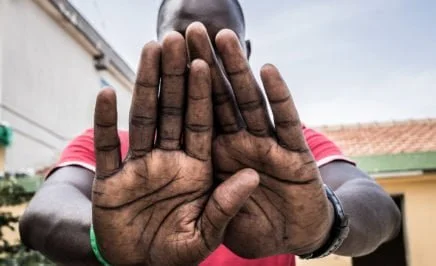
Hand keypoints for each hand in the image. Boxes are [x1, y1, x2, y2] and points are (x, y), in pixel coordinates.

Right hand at [91, 33, 258, 264]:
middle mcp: (169, 161)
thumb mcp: (205, 235)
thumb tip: (251, 176)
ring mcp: (139, 167)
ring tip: (149, 51)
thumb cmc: (175, 252)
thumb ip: (226, 206)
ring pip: (142, 119)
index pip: (202, 124)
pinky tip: (105, 94)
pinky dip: (104, 123)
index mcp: (196, 170)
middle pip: (172, 112)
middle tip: (177, 40)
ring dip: (145, 86)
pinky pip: (108, 148)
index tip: (206, 63)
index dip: (203, 94)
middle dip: (175, 77)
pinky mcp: (110, 181)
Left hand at [186, 23, 333, 257]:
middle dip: (204, 67)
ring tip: (223, 37)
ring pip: (249, 103)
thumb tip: (188, 174)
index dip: (181, 89)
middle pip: (217, 101)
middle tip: (190, 31)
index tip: (168, 57)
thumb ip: (204, 201)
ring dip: (237, 71)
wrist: (290, 243)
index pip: (193, 118)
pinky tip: (268, 70)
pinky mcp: (296, 157)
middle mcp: (238, 147)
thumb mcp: (213, 224)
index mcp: (213, 160)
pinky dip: (280, 97)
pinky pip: (287, 123)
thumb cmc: (251, 232)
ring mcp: (267, 149)